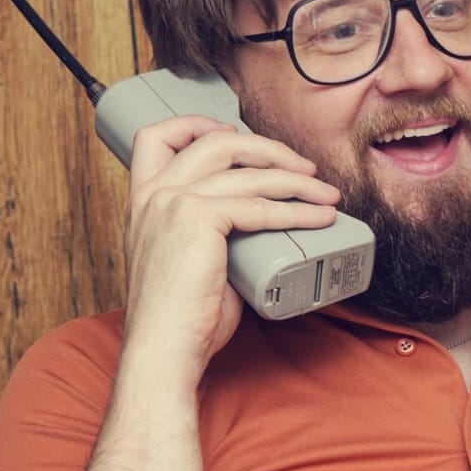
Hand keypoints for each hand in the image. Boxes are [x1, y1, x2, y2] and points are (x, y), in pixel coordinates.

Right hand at [121, 116, 339, 373]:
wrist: (164, 347)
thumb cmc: (180, 316)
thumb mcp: (188, 260)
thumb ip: (213, 236)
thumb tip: (260, 227)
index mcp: (143, 199)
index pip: (157, 135)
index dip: (199, 124)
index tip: (238, 132)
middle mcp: (154, 193)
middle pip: (217, 141)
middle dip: (269, 148)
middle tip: (304, 168)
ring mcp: (172, 203)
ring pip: (247, 173)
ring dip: (298, 180)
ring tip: (326, 194)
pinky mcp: (197, 220)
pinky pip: (259, 206)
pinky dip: (297, 210)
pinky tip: (320, 217)